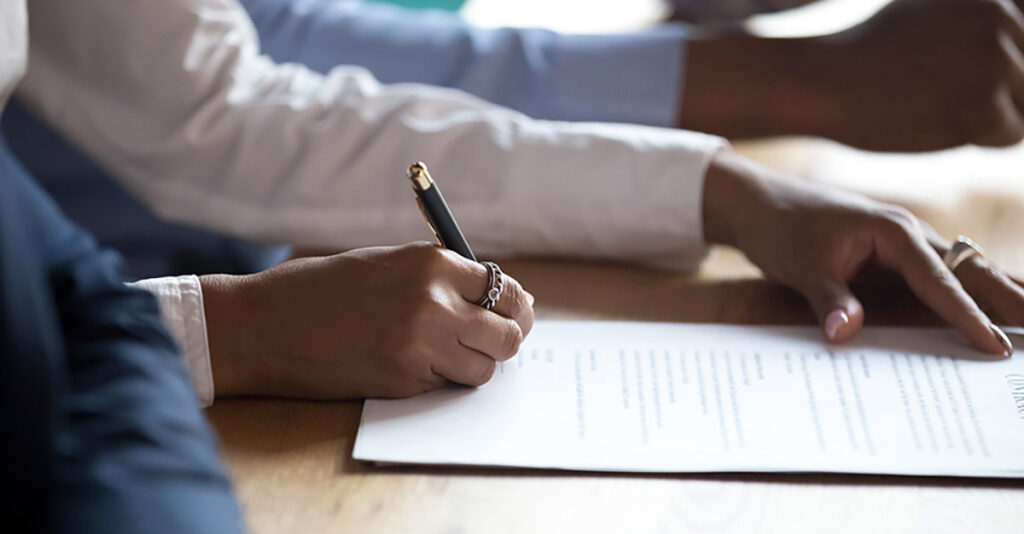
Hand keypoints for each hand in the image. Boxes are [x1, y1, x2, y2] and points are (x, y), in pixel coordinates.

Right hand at [200, 242, 534, 398]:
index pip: (506, 291)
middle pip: (509, 335)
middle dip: (504, 342)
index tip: (511, 317)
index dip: (514, 309)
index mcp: (433, 263)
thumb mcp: (389, 264)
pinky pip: (446, 385)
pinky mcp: (404, 380)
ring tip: (444, 356)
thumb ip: (443, 279)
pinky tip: (407, 365)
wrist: (264, 325)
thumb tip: (501, 300)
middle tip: (488, 344)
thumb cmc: (322, 289)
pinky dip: (438, 380)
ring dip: (473, 367)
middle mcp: (435, 302)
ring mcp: (421, 345)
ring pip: (485, 369)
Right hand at [682, 0, 1023, 150]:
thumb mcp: (930, 13)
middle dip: (997, 90)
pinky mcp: (985, 105)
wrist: (826, 82)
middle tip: (942, 93)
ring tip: (938, 105)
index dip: (1000, 66)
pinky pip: (1011, 135)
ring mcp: (996, 62)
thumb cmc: (868, 53)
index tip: (958, 78)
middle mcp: (1001, 20)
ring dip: (989, 114)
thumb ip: (977, 21)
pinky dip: (980, 138)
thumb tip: (1011, 49)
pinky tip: (939, 122)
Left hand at [704, 151, 1021, 354]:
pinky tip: (999, 300)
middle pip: (973, 269)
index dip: (968, 316)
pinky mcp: (896, 253)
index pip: (940, 282)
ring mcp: (907, 241)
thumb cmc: (780, 228)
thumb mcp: (799, 265)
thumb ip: (828, 298)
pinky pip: (946, 273)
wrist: (758, 202)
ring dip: (1004, 291)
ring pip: (967, 269)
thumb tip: (847, 332)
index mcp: (893, 232)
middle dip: (1014, 298)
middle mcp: (910, 232)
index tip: (995, 346)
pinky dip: (975, 288)